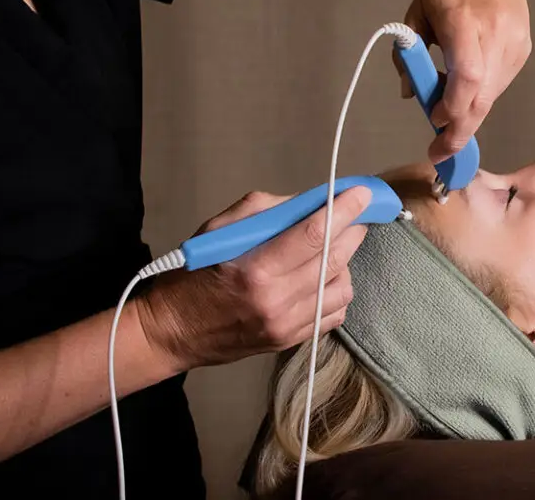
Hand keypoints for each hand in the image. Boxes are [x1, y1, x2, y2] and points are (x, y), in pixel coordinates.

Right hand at [136, 185, 372, 371]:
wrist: (172, 332)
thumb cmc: (191, 274)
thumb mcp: (217, 230)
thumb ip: (264, 212)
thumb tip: (308, 202)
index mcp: (255, 269)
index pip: (314, 234)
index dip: (343, 210)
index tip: (362, 194)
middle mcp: (276, 301)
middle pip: (335, 259)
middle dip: (352, 230)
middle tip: (356, 213)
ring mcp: (286, 326)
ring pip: (342, 288)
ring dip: (346, 262)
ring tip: (333, 247)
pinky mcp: (290, 341)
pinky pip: (335, 314)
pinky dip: (337, 290)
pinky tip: (325, 277)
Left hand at [394, 0, 529, 164]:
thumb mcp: (416, 15)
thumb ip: (408, 55)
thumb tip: (410, 93)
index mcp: (463, 20)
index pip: (467, 75)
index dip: (452, 106)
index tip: (433, 123)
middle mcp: (495, 31)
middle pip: (482, 93)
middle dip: (461, 129)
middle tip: (441, 153)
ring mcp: (514, 40)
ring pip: (492, 93)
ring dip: (469, 113)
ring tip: (447, 119)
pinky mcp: (523, 47)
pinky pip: (500, 83)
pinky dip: (482, 96)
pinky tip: (466, 94)